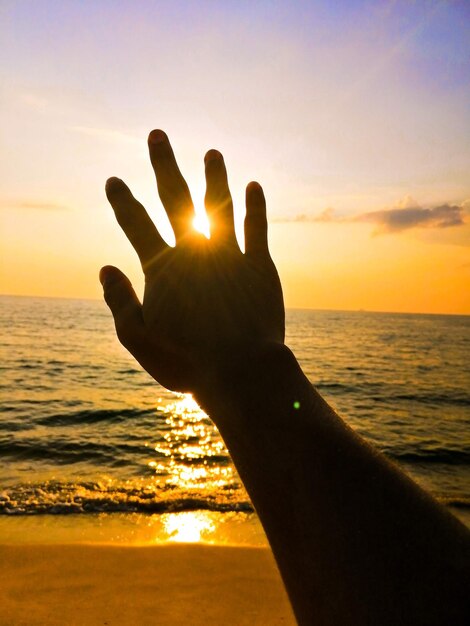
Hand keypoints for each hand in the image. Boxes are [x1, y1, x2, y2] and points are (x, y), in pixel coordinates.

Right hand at [101, 130, 283, 393]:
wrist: (241, 370)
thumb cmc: (186, 361)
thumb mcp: (138, 339)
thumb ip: (118, 301)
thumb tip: (104, 268)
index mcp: (163, 269)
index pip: (135, 225)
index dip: (122, 201)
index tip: (113, 179)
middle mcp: (195, 252)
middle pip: (175, 199)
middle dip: (163, 165)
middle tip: (158, 134)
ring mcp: (229, 256)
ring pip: (219, 205)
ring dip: (215, 177)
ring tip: (212, 152)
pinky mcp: (260, 267)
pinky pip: (257, 229)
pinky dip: (255, 207)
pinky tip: (254, 185)